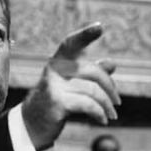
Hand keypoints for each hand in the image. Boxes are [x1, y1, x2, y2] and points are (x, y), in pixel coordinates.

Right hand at [22, 23, 119, 150]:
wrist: (33, 124)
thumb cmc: (56, 100)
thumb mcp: (73, 83)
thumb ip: (91, 72)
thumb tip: (112, 63)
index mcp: (59, 60)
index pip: (72, 44)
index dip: (86, 35)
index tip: (100, 27)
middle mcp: (55, 69)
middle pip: (93, 72)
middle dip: (109, 88)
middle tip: (117, 102)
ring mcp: (54, 85)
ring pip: (93, 90)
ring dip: (106, 105)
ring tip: (112, 115)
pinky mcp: (57, 102)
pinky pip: (88, 104)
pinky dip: (99, 113)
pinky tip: (103, 120)